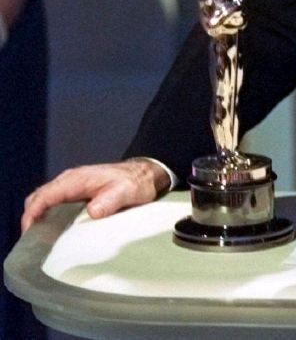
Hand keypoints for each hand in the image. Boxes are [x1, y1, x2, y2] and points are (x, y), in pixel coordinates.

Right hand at [21, 159, 170, 232]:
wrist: (145, 173)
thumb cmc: (135, 180)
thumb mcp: (125, 191)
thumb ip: (110, 201)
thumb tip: (92, 212)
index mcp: (76, 179)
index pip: (44, 196)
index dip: (32, 215)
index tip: (30, 233)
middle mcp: (70, 181)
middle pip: (38, 199)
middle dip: (32, 219)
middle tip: (35, 241)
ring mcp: (72, 187)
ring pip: (45, 202)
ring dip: (40, 219)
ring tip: (43, 240)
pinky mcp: (77, 194)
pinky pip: (56, 204)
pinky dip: (50, 217)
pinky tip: (56, 232)